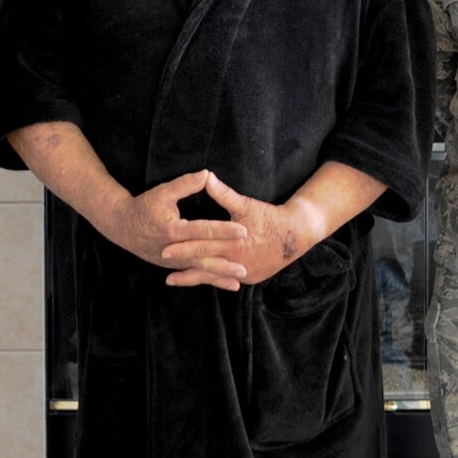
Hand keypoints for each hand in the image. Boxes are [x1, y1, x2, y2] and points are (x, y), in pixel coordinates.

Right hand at [110, 169, 247, 289]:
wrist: (122, 226)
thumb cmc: (143, 206)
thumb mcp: (162, 192)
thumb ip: (185, 184)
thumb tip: (207, 174)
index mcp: (172, 229)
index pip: (203, 230)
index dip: (224, 231)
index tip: (243, 231)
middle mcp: (173, 249)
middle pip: (203, 256)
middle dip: (225, 261)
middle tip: (245, 264)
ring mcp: (172, 261)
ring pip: (199, 269)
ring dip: (219, 275)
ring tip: (238, 280)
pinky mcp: (172, 266)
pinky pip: (193, 274)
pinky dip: (209, 279)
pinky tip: (225, 283)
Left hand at [170, 171, 315, 286]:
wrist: (295, 235)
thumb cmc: (269, 217)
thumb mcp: (246, 205)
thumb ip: (224, 194)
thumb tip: (206, 177)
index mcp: (234, 244)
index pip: (203, 246)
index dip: (183, 247)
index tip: (165, 248)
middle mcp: (238, 262)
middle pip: (204, 264)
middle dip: (182, 265)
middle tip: (162, 263)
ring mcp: (244, 274)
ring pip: (213, 276)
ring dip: (192, 277)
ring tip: (171, 279)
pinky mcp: (250, 278)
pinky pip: (226, 279)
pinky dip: (211, 280)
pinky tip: (196, 280)